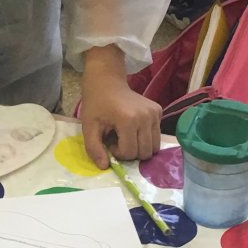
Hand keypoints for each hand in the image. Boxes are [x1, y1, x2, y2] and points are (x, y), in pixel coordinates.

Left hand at [79, 50, 161, 168]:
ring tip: (126, 136)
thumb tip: (105, 166)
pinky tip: (133, 128)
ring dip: (139, 147)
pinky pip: (156, 135)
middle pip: (145, 152)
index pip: (130, 152)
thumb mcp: (89, 127)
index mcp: (128, 120)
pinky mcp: (159, 111)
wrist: (107, 81)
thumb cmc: (96, 104)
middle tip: (118, 140)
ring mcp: (155, 113)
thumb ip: (94, 148)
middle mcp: (146, 116)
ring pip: (154, 147)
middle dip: (130, 152)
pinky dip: (145, 137)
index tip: (109, 142)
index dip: (118, 153)